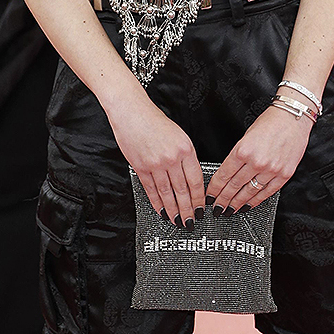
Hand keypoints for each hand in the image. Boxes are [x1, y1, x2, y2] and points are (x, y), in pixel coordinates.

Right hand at [107, 93, 203, 225]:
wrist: (132, 112)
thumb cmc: (154, 121)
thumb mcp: (179, 135)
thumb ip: (186, 156)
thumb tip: (190, 178)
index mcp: (186, 149)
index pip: (196, 180)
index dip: (199, 198)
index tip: (201, 208)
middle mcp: (172, 157)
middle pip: (183, 190)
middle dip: (188, 209)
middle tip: (191, 221)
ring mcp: (156, 164)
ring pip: (167, 193)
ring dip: (173, 210)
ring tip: (177, 220)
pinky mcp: (141, 167)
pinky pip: (151, 189)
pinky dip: (156, 202)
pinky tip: (161, 210)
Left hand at [206, 104, 311, 211]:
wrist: (293, 118)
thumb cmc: (270, 123)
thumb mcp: (246, 136)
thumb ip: (238, 155)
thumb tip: (228, 174)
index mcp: (243, 150)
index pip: (223, 175)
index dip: (215, 188)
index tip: (210, 196)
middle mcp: (256, 162)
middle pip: (234, 186)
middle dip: (223, 200)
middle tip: (217, 208)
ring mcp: (271, 170)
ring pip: (249, 192)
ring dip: (237, 203)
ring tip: (230, 210)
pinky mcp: (284, 175)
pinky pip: (267, 192)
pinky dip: (256, 201)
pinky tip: (248, 205)